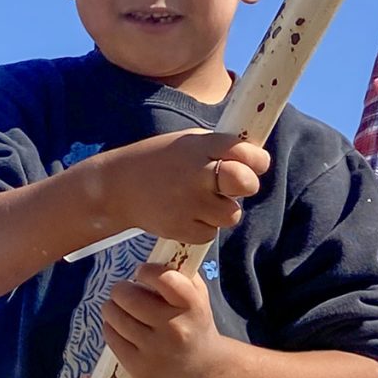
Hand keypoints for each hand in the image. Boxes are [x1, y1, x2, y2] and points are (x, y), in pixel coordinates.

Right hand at [94, 130, 269, 245]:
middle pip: (245, 182)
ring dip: (222, 210)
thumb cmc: (162, 161)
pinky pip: (210, 234)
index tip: (255, 163)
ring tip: (200, 200)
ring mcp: (188, 202)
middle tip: (234, 185)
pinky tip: (186, 214)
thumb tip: (259, 160)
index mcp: (200, 146)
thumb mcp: (189, 143)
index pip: (246, 152)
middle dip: (247, 184)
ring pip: (231, 214)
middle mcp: (196, 173)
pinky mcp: (180, 228)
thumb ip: (222, 149)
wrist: (118, 187)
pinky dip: (203, 227)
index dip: (257, 160)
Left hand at [103, 263, 235, 377]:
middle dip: (122, 289)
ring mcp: (154, 350)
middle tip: (127, 293)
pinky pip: (110, 336)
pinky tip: (123, 328)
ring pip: (113, 314)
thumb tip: (149, 259)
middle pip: (127, 295)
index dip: (145, 271)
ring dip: (113, 307)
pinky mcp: (138, 366)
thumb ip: (178, 273)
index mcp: (191, 305)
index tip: (142, 274)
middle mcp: (174, 327)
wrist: (203, 370)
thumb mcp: (197, 295)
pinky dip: (112, 327)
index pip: (161, 277)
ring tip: (123, 309)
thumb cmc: (195, 324)